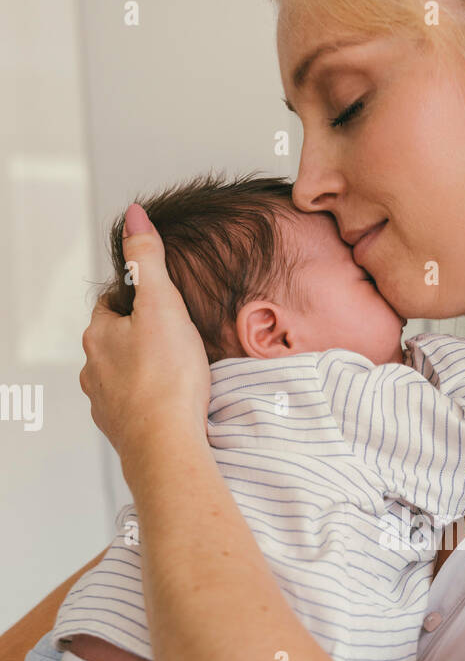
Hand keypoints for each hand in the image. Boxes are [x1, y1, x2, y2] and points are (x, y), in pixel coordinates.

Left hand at [79, 203, 210, 467]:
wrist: (166, 444)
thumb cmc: (167, 377)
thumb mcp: (161, 302)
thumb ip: (147, 258)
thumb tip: (134, 216)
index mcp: (99, 334)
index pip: (112, 303)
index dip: (137, 297)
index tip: (161, 301)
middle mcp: (93, 369)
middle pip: (115, 340)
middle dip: (140, 336)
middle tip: (175, 336)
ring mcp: (105, 402)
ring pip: (122, 375)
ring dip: (143, 371)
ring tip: (175, 372)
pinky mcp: (121, 430)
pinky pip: (133, 407)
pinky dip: (148, 402)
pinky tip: (171, 403)